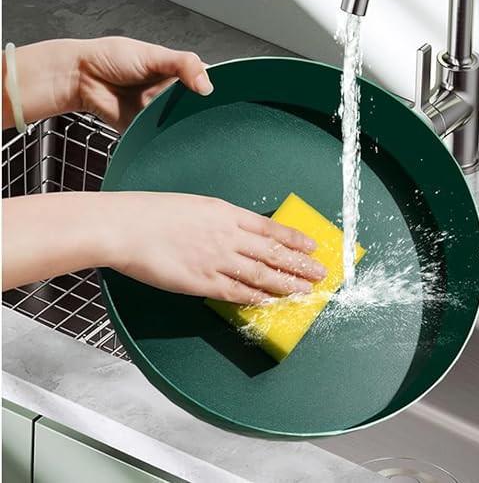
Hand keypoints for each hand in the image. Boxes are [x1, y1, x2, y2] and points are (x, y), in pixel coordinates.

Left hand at [2, 37, 212, 132]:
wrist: (83, 79)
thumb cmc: (112, 59)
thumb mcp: (154, 55)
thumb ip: (184, 65)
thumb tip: (207, 86)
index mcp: (180, 72)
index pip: (209, 81)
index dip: (221, 88)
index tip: (232, 95)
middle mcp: (175, 94)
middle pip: (201, 107)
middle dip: (207, 113)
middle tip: (213, 115)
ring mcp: (164, 114)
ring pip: (186, 125)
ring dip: (191, 128)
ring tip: (197, 128)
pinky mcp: (151, 131)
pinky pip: (167, 140)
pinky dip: (173, 142)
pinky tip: (180, 140)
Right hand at [108, 192, 326, 303]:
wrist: (128, 227)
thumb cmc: (156, 212)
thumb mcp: (196, 206)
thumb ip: (221, 219)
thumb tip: (239, 231)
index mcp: (227, 213)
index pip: (271, 229)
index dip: (294, 239)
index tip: (312, 246)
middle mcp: (228, 236)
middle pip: (273, 253)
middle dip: (299, 265)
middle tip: (320, 274)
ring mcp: (217, 260)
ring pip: (261, 275)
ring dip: (285, 285)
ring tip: (305, 292)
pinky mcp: (202, 282)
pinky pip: (236, 292)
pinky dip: (255, 298)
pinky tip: (271, 303)